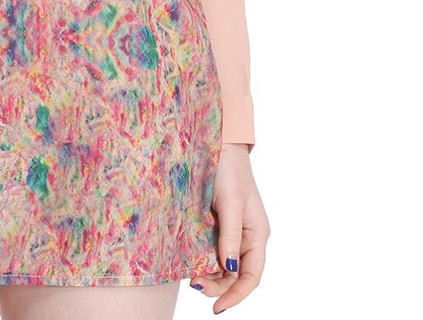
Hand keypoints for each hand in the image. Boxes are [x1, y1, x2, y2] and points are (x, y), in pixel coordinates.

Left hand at [190, 142, 269, 311]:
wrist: (217, 142)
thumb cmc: (229, 168)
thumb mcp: (230, 202)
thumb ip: (230, 236)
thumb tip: (229, 268)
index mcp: (256, 234)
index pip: (251, 275)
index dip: (236, 295)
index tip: (217, 307)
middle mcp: (245, 236)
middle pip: (234, 274)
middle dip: (217, 285)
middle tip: (194, 284)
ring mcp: (230, 231)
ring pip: (221, 265)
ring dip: (208, 274)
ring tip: (190, 276)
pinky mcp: (215, 224)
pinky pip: (210, 250)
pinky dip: (201, 260)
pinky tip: (189, 262)